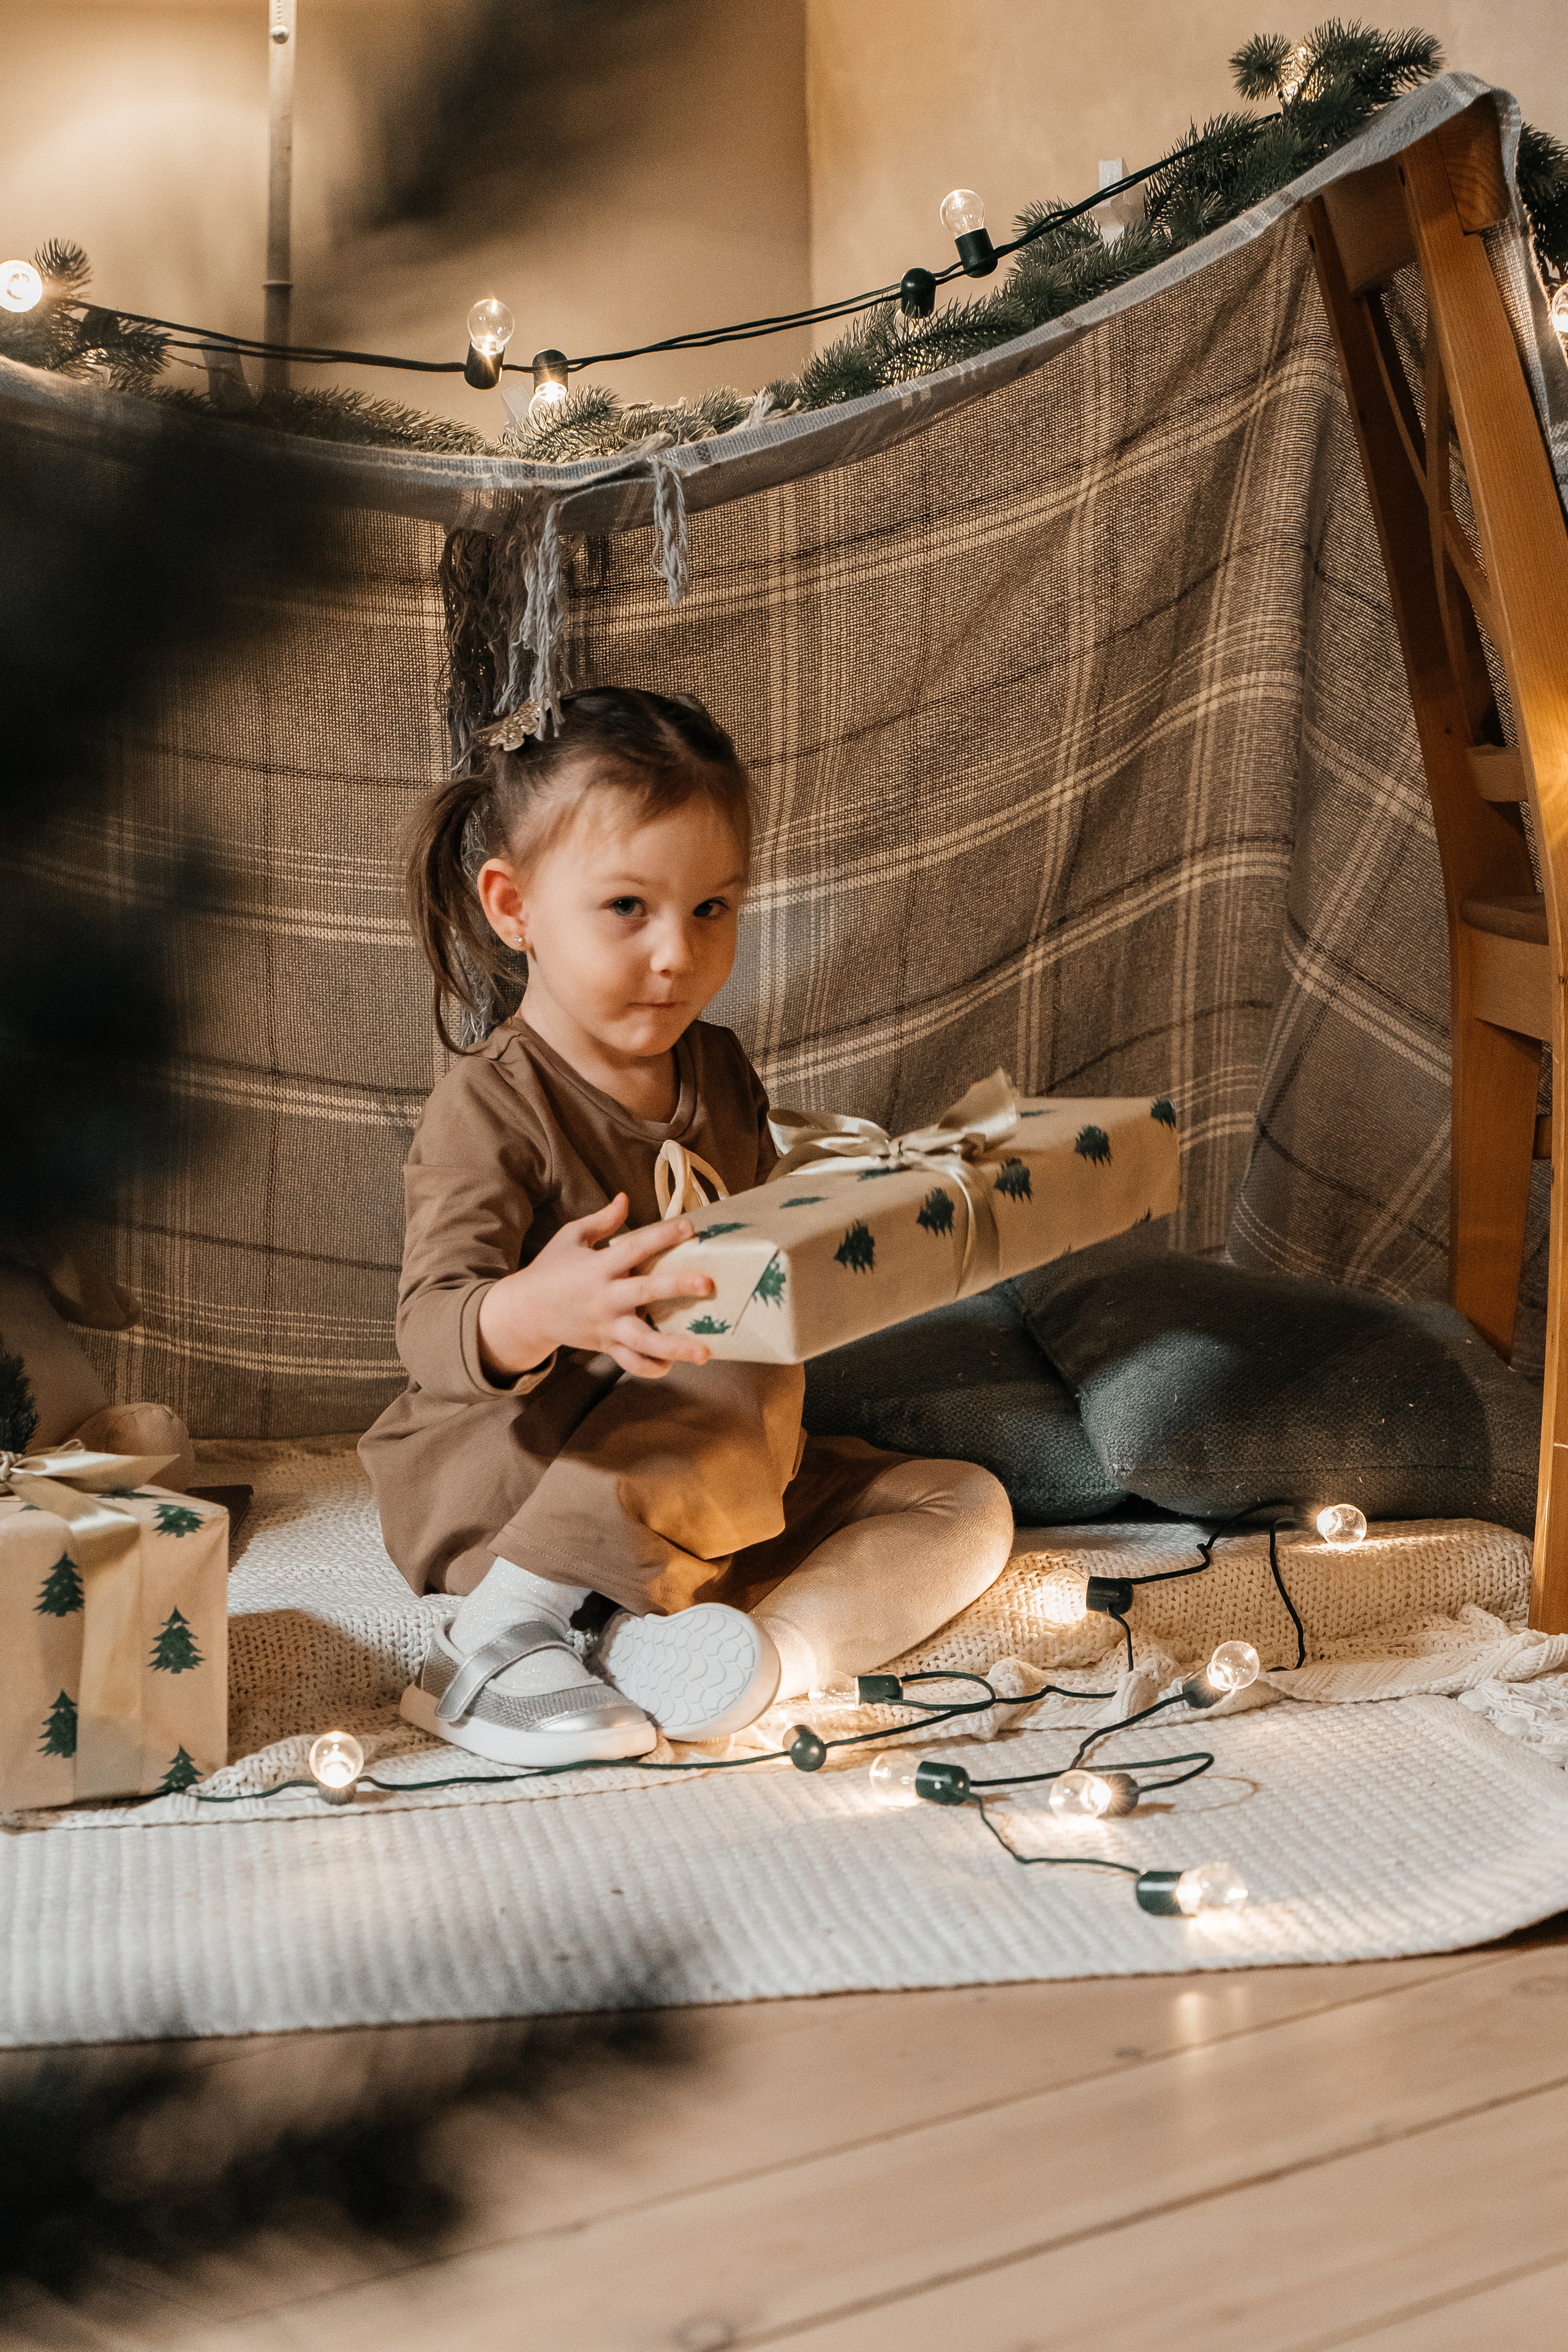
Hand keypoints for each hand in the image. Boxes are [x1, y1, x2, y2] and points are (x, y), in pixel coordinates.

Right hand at [477, 1193, 715, 1380]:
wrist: (524, 1312)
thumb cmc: (550, 1270)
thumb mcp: (570, 1238)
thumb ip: (601, 1221)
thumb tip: (625, 1198)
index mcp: (598, 1267)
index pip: (634, 1248)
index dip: (662, 1236)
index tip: (689, 1227)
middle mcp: (605, 1298)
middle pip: (645, 1293)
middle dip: (678, 1288)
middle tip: (708, 1285)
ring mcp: (607, 1326)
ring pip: (644, 1340)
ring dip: (675, 1346)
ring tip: (704, 1352)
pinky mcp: (605, 1345)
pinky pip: (630, 1362)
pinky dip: (650, 1368)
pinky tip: (671, 1365)